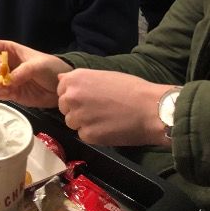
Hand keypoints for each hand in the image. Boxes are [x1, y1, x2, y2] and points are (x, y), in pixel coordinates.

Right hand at [0, 39, 70, 107]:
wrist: (61, 88)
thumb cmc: (51, 68)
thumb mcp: (40, 65)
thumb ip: (24, 70)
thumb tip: (9, 80)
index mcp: (8, 50)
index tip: (0, 66)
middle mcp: (1, 63)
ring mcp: (4, 79)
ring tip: (7, 89)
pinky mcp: (8, 92)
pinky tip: (10, 94)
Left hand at [57, 70, 171, 146]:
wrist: (150, 109)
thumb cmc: (131, 88)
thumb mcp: (102, 75)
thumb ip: (80, 79)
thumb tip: (60, 79)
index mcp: (74, 79)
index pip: (61, 90)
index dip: (74, 95)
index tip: (87, 98)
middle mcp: (71, 96)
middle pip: (64, 107)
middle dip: (77, 109)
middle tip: (97, 110)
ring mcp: (78, 117)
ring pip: (72, 122)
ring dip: (84, 122)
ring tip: (104, 119)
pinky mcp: (87, 135)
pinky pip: (83, 135)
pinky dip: (93, 134)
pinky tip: (109, 128)